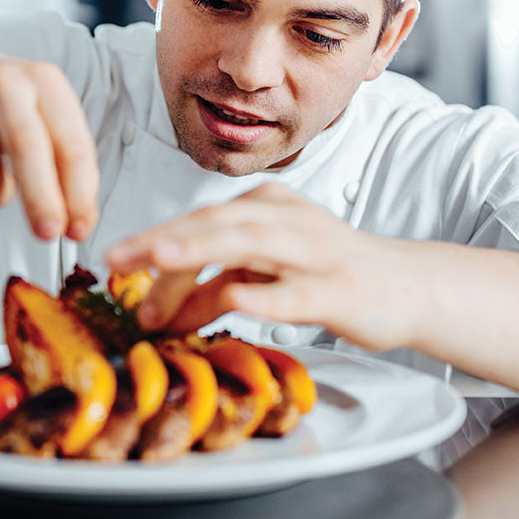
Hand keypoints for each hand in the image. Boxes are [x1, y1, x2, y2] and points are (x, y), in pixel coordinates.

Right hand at [0, 40, 98, 240]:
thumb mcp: (37, 110)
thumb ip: (61, 157)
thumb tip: (76, 216)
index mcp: (42, 80)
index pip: (71, 142)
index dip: (79, 192)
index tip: (79, 226)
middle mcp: (0, 80)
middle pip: (26, 148)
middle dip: (41, 200)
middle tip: (47, 232)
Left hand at [104, 182, 422, 350]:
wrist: (405, 288)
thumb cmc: (328, 277)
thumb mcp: (262, 278)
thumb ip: (211, 289)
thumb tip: (154, 310)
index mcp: (264, 208)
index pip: (199, 221)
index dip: (153, 237)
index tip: (112, 259)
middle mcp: (286, 220)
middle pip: (217, 224)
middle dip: (164, 239)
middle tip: (119, 258)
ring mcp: (314, 253)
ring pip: (252, 246)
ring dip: (203, 250)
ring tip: (161, 258)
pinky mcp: (339, 289)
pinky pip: (299, 292)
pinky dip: (267, 294)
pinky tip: (239, 300)